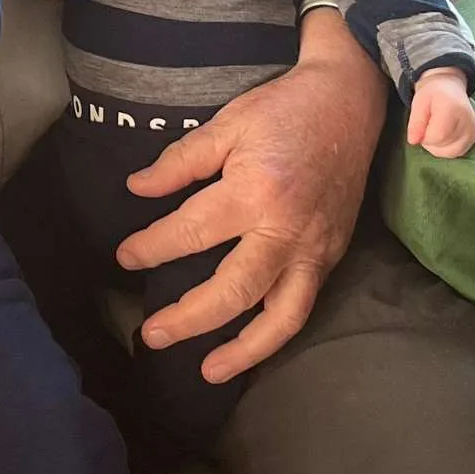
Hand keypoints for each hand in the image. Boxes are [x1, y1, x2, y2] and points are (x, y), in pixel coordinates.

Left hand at [115, 8, 384, 382]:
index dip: (152, 248)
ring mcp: (315, 249)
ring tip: (207, 370)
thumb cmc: (284, 109)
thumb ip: (181, 161)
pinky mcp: (332, 256)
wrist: (350, 102)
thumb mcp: (226, 123)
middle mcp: (286, 231)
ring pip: (281, 317)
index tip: (125, 257)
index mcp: (255, 192)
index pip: (191, 232)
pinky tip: (250, 344)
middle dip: (188, 318)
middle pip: (233, 291)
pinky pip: (303, 305)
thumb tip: (137, 190)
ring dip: (243, 351)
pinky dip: (275, 332)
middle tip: (151, 334)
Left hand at [407, 68, 474, 157]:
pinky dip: (446, 149)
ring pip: (451, 152)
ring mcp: (473, 130)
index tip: (420, 127)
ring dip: (437, 147)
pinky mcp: (474, 137)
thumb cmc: (433, 93)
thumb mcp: (418, 102)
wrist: (450, 87)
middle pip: (444, 145)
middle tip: (427, 125)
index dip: (424, 137)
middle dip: (430, 141)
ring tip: (434, 130)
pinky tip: (442, 136)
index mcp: (452, 108)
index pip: (437, 136)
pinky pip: (457, 152)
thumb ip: (415, 122)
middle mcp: (467, 120)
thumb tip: (413, 141)